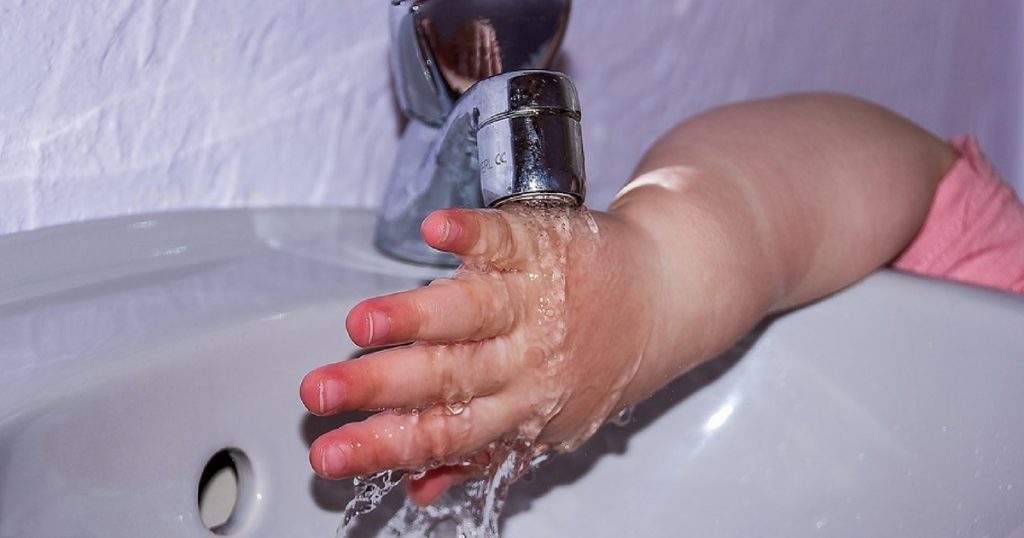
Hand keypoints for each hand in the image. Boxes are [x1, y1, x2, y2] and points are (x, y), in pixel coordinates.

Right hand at [300, 205, 662, 504]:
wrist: (665, 296)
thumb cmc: (599, 359)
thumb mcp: (548, 422)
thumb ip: (480, 456)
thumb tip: (417, 491)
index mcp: (520, 406)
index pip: (444, 433)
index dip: (385, 446)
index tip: (330, 454)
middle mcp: (525, 357)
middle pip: (447, 376)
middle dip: (379, 386)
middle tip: (320, 391)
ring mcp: (534, 300)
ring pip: (473, 313)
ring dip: (417, 317)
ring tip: (364, 324)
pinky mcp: (543, 246)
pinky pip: (506, 240)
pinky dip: (472, 234)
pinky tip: (438, 231)